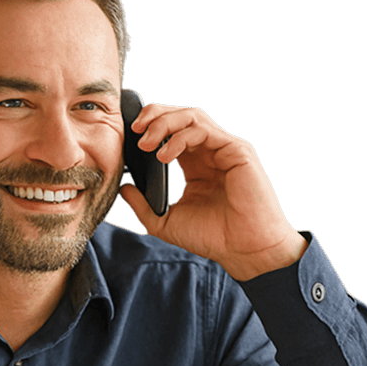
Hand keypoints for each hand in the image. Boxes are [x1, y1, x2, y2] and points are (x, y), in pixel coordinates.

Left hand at [119, 103, 306, 280]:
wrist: (242, 249)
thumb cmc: (212, 237)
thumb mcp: (166, 222)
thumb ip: (143, 206)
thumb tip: (124, 187)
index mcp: (195, 165)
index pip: (171, 132)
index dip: (150, 126)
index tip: (128, 135)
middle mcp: (210, 153)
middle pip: (181, 116)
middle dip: (154, 115)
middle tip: (134, 129)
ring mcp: (224, 149)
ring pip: (192, 117)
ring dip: (164, 123)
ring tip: (145, 143)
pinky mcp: (236, 150)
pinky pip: (204, 131)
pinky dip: (180, 138)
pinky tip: (163, 156)